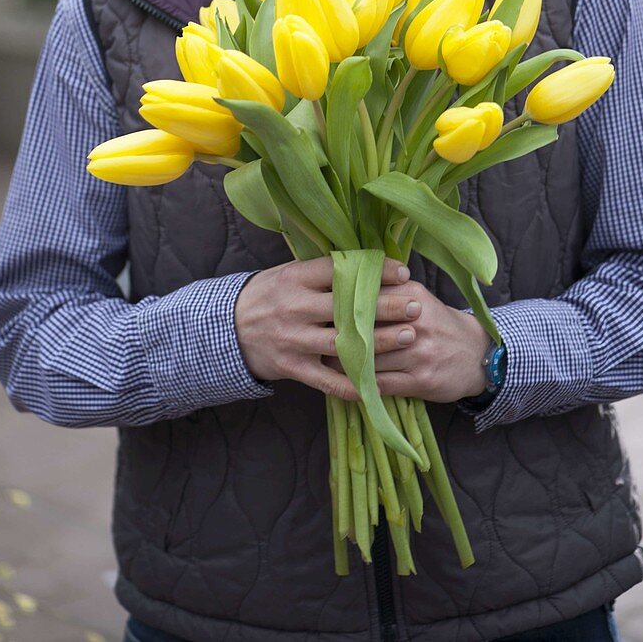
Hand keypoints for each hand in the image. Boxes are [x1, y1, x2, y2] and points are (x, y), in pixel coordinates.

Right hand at [234, 257, 423, 400]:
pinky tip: (378, 383)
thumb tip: (365, 260)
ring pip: (343, 343)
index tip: (403, 272)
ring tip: (409, 336)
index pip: (340, 271)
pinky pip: (327, 379)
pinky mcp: (292, 367)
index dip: (373, 271)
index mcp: (295, 278)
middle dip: (385, 307)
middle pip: (347, 307)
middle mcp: (295, 307)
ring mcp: (293, 339)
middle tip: (416, 306)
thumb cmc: (267, 296)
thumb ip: (321, 271)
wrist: (226, 329)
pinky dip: (352, 383)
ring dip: (379, 341)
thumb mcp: (288, 274)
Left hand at [323, 279, 489, 403]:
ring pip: (368, 357)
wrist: (476, 355)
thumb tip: (339, 285)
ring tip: (321, 359)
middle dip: (336, 332)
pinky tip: (344, 381)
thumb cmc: (436, 323)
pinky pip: (379, 383)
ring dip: (342, 361)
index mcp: (411, 294)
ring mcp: (419, 352)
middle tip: (312, 335)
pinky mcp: (421, 380)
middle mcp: (416, 320)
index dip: (339, 303)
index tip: (317, 308)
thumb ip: (384, 290)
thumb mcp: (416, 298)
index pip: (366, 295)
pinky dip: (359, 383)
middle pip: (364, 326)